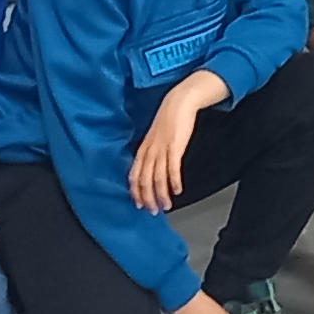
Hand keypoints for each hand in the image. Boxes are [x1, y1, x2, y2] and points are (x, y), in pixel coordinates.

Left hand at [131, 74, 222, 210]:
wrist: (179, 102)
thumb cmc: (169, 119)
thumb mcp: (156, 137)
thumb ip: (153, 152)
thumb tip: (153, 169)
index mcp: (143, 149)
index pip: (134, 175)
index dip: (135, 192)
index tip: (139, 205)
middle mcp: (149, 150)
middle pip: (144, 179)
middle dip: (148, 198)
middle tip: (153, 211)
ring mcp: (161, 148)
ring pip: (157, 177)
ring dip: (161, 194)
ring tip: (166, 206)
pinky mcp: (175, 146)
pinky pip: (172, 167)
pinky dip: (174, 181)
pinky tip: (177, 190)